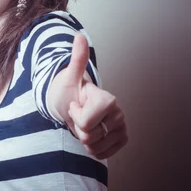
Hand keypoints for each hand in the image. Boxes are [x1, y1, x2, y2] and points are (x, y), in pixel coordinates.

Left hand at [50, 33, 127, 158]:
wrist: (71, 103)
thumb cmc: (69, 90)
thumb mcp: (69, 76)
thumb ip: (77, 59)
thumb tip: (80, 36)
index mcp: (107, 99)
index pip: (87, 121)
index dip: (76, 116)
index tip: (75, 104)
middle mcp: (118, 113)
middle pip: (90, 135)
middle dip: (79, 128)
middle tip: (79, 114)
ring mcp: (121, 127)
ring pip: (95, 146)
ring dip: (84, 139)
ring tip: (84, 123)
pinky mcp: (121, 139)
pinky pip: (101, 154)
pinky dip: (91, 148)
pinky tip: (90, 133)